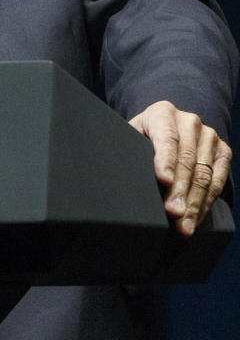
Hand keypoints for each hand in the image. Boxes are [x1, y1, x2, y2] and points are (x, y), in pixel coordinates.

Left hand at [129, 101, 232, 236]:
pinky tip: (197, 219)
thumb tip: (118, 179)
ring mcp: (208, 136)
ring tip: (184, 226)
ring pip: (203, 173)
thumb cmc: (140, 141)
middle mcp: (189, 121)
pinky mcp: (222, 151)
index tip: (163, 181)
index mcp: (162, 113)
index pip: (166, 137)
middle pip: (187, 159)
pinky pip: (217, 180)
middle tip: (174, 214)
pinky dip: (206, 203)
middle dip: (180, 190)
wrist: (164, 132)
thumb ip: (127, 152)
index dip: (165, 160)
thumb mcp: (130, 140)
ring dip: (194, 203)